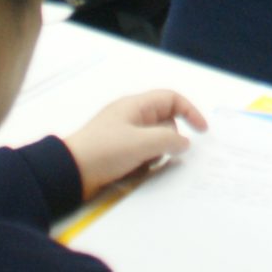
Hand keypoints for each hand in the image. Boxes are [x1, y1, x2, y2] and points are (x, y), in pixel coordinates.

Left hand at [63, 90, 205, 198]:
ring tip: (141, 165)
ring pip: (154, 141)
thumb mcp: (142, 143)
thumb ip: (169, 140)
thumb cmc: (104, 151)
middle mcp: (131, 117)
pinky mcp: (118, 153)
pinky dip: (143, 163)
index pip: (171, 99)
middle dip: (167, 140)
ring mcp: (124, 135)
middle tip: (159, 154)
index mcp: (136, 106)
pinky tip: (133, 172)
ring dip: (154, 154)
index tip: (202, 131)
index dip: (190, 111)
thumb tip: (184, 143)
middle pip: (164, 122)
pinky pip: (141, 154)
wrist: (69, 172)